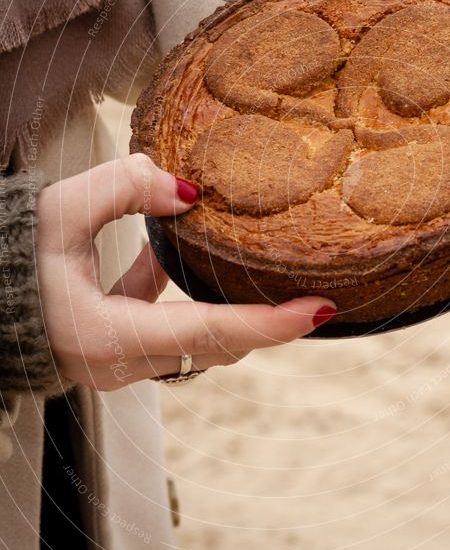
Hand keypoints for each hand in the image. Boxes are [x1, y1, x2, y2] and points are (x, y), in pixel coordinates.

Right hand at [36, 153, 335, 390]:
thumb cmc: (2, 263)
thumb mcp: (57, 213)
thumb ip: (123, 188)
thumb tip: (186, 191)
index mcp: (112, 338)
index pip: (212, 333)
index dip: (271, 324)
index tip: (318, 310)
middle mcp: (122, 361)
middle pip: (217, 343)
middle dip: (266, 322)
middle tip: (313, 295)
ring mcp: (119, 358)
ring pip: (195, 335)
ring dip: (229, 307)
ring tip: (262, 276)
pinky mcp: (112, 344)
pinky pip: (162, 319)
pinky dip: (178, 291)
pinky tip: (173, 252)